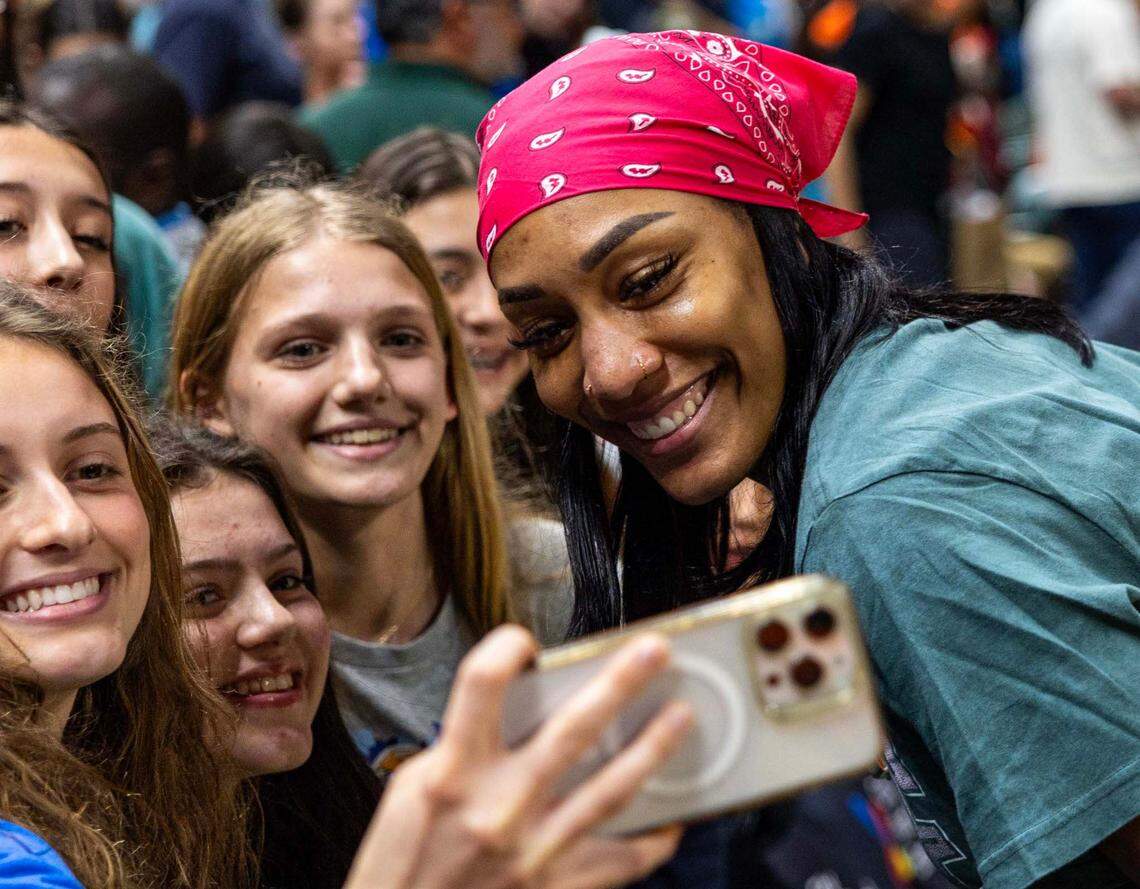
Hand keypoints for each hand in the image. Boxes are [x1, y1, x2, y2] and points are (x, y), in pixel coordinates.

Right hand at [344, 625, 692, 888]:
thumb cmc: (404, 861)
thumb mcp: (414, 790)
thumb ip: (464, 747)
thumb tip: (517, 711)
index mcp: (454, 774)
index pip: (482, 685)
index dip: (505, 649)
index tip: (524, 639)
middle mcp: (500, 807)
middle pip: (573, 730)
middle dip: (620, 683)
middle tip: (655, 651)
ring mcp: (535, 850)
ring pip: (612, 789)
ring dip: (653, 748)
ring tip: (680, 717)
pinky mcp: (557, 886)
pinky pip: (623, 859)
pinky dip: (653, 836)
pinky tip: (673, 814)